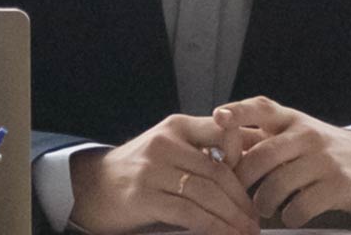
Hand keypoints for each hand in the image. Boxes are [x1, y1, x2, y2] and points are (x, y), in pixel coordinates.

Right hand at [68, 114, 255, 234]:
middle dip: (242, 200)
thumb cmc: (138, 171)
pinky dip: (213, 227)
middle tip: (255, 220)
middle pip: (218, 172)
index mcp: (176, 126)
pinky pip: (189, 213)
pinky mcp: (144, 196)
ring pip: (207, 194)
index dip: (246, 157)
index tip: (259, 180)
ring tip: (246, 232)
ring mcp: (152, 169)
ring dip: (232, 218)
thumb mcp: (168, 148)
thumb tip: (246, 167)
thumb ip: (200, 152)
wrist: (91, 187)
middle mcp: (165, 143)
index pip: (222, 133)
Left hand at [213, 97, 350, 225]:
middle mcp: (307, 135)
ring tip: (264, 208)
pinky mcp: (337, 185)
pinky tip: (290, 214)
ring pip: (277, 185)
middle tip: (239, 193)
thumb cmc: (321, 152)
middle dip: (243, 180)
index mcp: (292, 120)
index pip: (262, 107)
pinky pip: (300, 207)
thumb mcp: (296, 135)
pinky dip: (289, 217)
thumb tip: (219, 151)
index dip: (238, 111)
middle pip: (261, 156)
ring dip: (263, 203)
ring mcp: (323, 160)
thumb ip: (263, 139)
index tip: (218, 117)